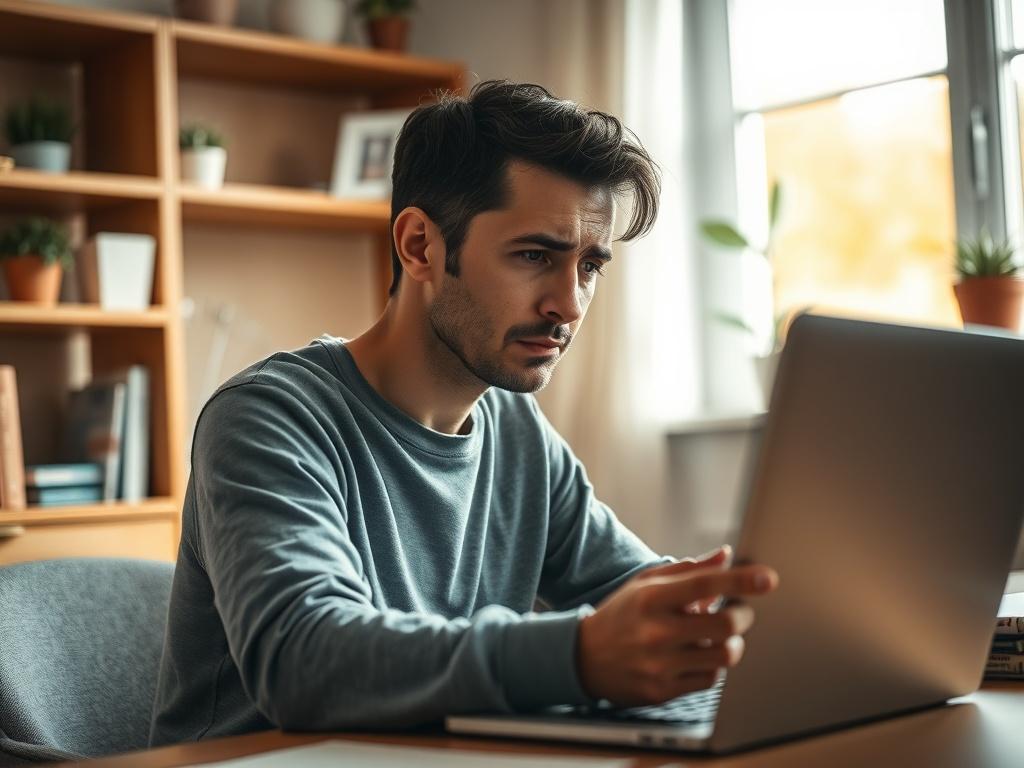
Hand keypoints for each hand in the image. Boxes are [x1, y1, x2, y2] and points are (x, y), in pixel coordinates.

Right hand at [575, 548, 777, 706]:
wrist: (583, 657)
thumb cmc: (622, 615)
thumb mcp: (646, 584)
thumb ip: (689, 570)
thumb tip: (726, 555)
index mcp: (651, 598)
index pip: (704, 584)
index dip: (740, 580)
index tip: (768, 578)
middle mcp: (656, 631)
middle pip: (724, 626)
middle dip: (742, 616)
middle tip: (740, 612)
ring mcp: (659, 664)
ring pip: (723, 656)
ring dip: (732, 644)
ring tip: (722, 636)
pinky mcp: (662, 691)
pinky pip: (710, 680)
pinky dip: (714, 666)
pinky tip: (701, 656)